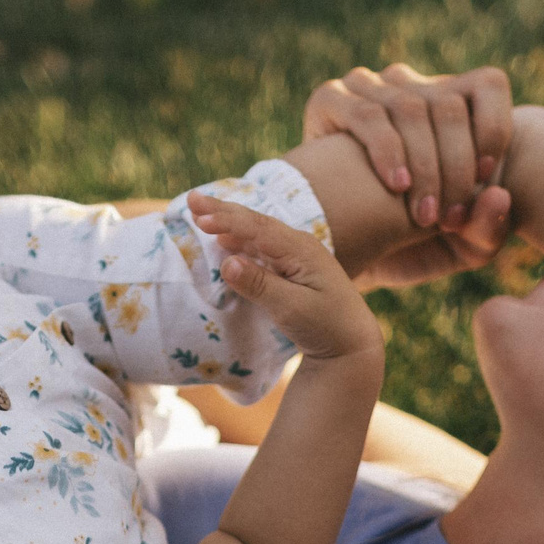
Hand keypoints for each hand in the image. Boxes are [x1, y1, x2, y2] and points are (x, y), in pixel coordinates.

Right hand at [191, 193, 380, 363]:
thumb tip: (226, 261)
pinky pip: (262, 248)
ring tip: (201, 214)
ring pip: (257, 233)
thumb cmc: (326, 327)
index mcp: (301, 250)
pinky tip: (225, 240)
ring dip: (228, 223)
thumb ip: (260, 285)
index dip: (227, 219)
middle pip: (255, 222)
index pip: (257, 227)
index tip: (199, 214)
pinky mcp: (293, 269)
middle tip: (190, 200)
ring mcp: (296, 256)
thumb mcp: (292, 309)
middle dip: (222, 211)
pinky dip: (240, 240)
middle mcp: (298, 246)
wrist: (352, 344)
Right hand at [305, 64, 513, 233]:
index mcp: (446, 103)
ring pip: (411, 108)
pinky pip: (367, 114)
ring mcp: (366, 88)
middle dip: (456, 166)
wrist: (338, 251)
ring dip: (424, 166)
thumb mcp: (459, 246)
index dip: (494, 130)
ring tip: (422, 217)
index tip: (486, 180)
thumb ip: (489, 229)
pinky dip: (387, 151)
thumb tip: (500, 196)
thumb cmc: (406, 245)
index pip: (488, 84)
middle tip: (449, 218)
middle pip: (448, 104)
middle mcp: (408, 86)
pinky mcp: (329, 99)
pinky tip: (396, 186)